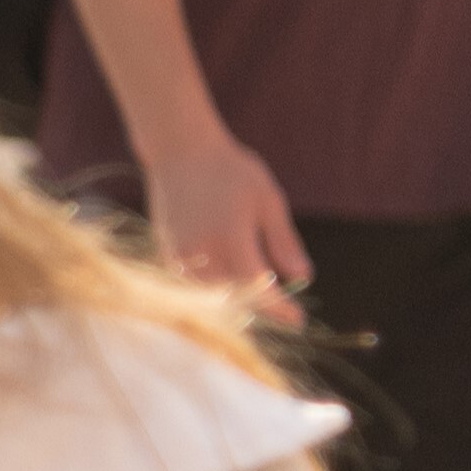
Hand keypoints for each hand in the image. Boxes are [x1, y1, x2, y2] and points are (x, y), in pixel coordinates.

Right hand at [138, 135, 312, 308]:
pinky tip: (231, 285)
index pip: (258, 287)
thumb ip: (284, 242)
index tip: (298, 320)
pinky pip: (193, 285)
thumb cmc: (230, 171)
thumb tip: (304, 278)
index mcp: (230, 237)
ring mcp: (179, 255)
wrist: (179, 151)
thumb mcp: (268, 201)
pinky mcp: (166, 254)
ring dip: (237, 303)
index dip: (279, 308)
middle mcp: (201, 252)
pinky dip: (214, 291)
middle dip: (260, 309)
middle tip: (284, 312)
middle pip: (233, 298)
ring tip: (260, 300)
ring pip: (211, 297)